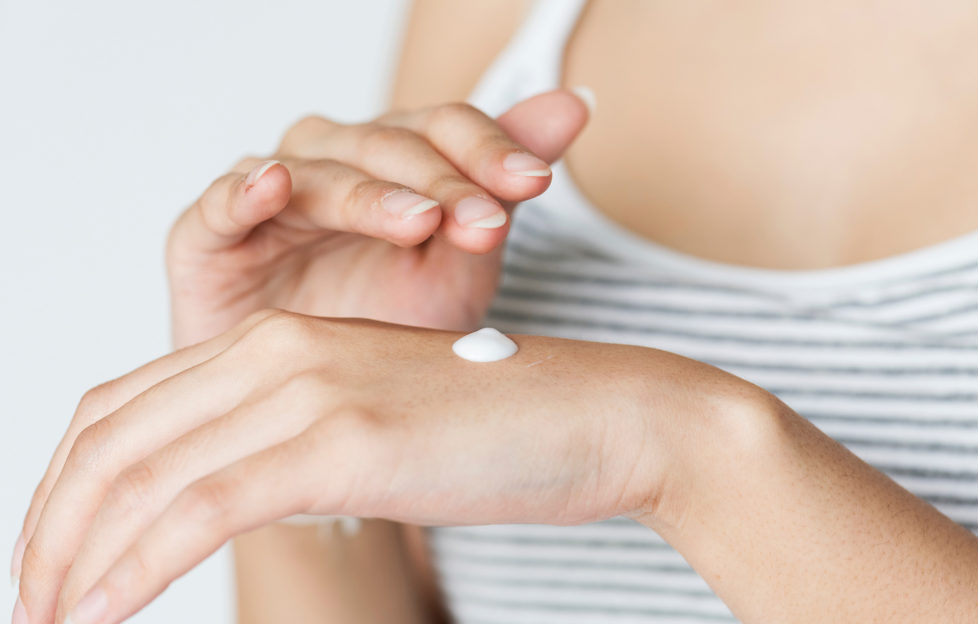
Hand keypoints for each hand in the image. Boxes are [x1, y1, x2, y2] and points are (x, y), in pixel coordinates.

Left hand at [12, 311, 758, 623]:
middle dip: (51, 524)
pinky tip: (94, 613)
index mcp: (279, 344)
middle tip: (26, 600)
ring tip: (45, 618)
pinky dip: (131, 567)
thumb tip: (229, 498)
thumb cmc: (499, 429)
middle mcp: (278, 351)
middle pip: (113, 435)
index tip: (51, 556)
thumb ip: (295, 444)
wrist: (601, 413)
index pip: (129, 407)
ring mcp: (307, 388)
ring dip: (73, 555)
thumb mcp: (373, 426)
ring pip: (140, 474)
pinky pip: (198, 507)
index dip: (69, 484)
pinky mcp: (340, 438)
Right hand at [166, 90, 588, 347]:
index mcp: (395, 163)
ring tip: (417, 220)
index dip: (489, 148)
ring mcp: (270, 199)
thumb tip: (576, 102)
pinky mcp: (207, 239)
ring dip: (367, 191)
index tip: (534, 183)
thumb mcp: (463, 264)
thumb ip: (503, 187)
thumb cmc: (386, 329)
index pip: (444, 129)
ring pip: (317, 170)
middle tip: (485, 219)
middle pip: (386, 146)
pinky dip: (243, 192)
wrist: (320, 410)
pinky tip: (275, 185)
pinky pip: (220, 205)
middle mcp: (333, 165)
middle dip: (441, 181)